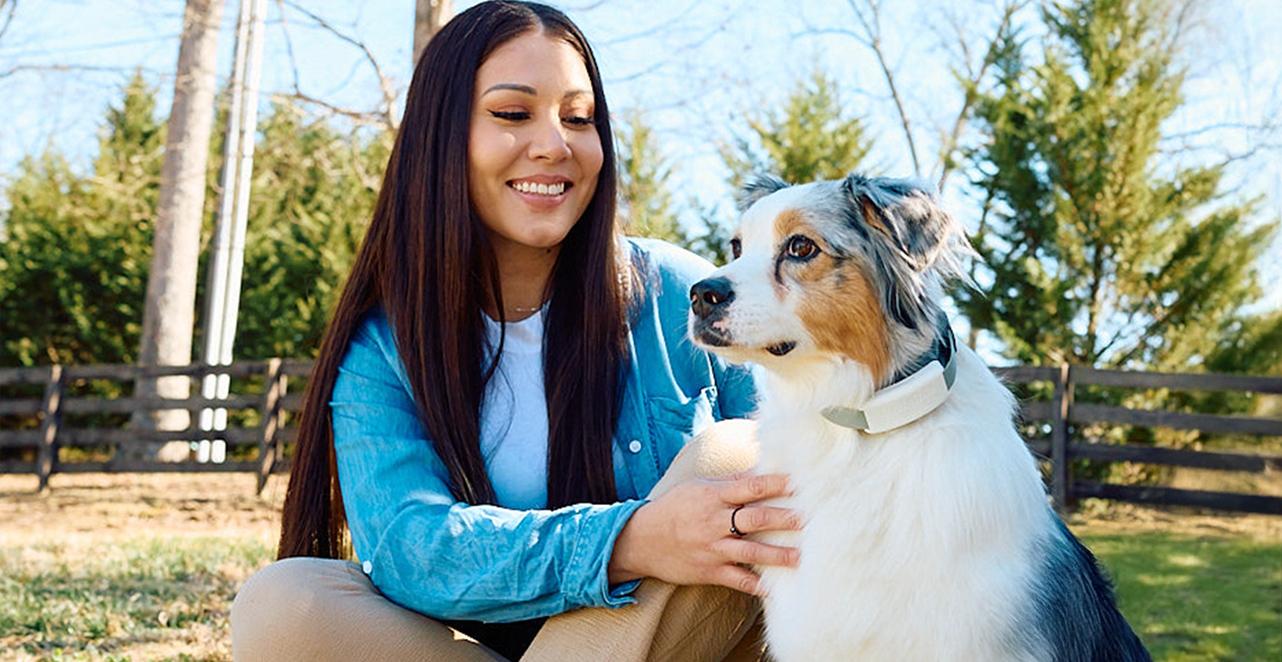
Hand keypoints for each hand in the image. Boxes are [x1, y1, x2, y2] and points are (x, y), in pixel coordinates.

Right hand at [608, 473, 802, 596]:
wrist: (641, 540)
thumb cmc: (673, 508)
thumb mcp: (697, 488)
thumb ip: (729, 483)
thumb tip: (759, 472)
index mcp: (713, 497)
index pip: (750, 487)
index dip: (775, 484)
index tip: (798, 483)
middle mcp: (715, 522)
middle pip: (755, 519)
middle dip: (784, 519)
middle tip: (808, 519)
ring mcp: (713, 548)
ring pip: (751, 552)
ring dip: (778, 555)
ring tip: (801, 557)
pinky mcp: (709, 571)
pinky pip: (737, 579)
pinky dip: (755, 586)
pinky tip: (774, 589)